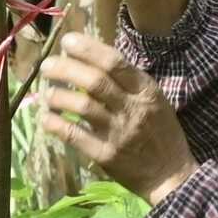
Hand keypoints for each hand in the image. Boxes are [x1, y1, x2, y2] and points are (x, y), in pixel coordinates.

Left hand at [38, 34, 192, 202]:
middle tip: (46, 66)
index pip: (114, 62)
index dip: (87, 49)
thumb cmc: (161, 133)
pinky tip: (47, 119)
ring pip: (82, 106)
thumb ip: (128, 82)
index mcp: (146, 90)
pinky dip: (57, 124)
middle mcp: (133, 109)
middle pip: (94, 81)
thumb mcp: (154, 100)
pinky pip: (75, 135)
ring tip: (47, 94)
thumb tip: (91, 58)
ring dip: (58, 96)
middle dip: (66, 69)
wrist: (170, 175)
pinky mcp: (106, 156)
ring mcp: (119, 133)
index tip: (66, 41)